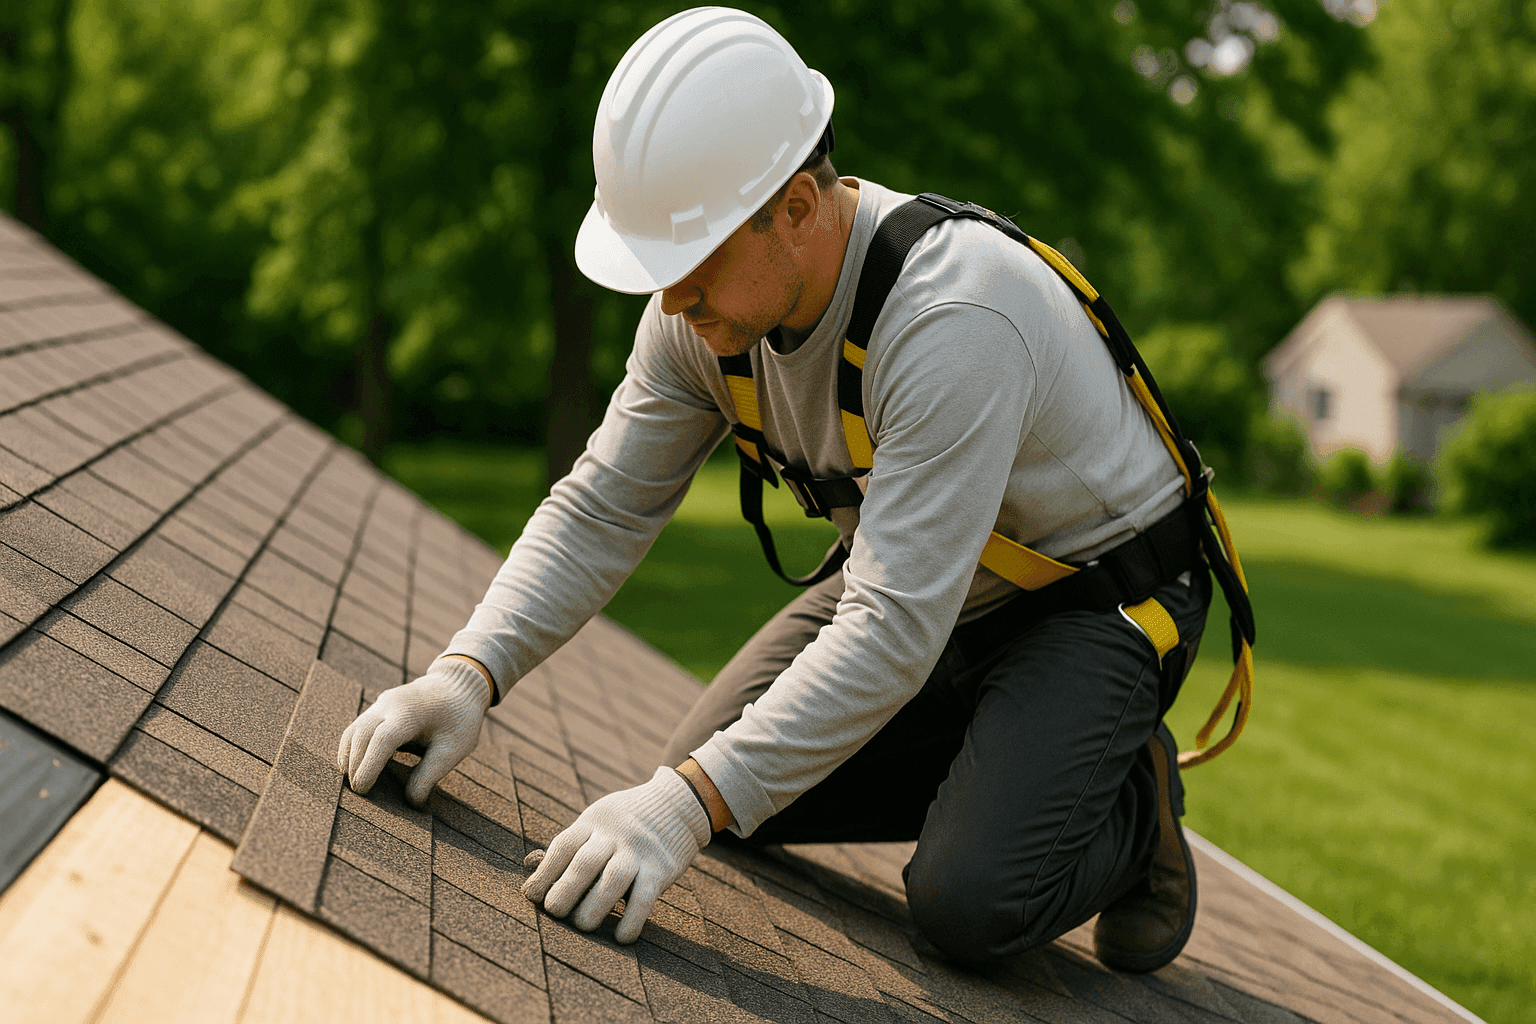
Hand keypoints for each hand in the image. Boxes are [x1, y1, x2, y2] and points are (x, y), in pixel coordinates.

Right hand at [336, 657, 492, 805]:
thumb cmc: (460, 718)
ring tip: (354, 782)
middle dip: (355, 765)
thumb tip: (411, 803)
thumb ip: (430, 775)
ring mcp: (382, 702)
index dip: (369, 767)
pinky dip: (353, 747)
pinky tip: (357, 766)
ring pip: (354, 730)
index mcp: (411, 712)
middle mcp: (390, 704)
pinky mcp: (379, 706)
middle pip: (361, 735)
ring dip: (349, 756)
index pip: (381, 740)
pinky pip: (357, 727)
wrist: (459, 683)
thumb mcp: (454, 748)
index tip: (363, 791)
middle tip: (358, 793)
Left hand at [523, 766, 710, 942]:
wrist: (677, 804)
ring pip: (614, 878)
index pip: (564, 845)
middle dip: (566, 890)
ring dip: (595, 905)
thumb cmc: (624, 823)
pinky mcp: (661, 868)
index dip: (545, 871)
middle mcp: (614, 835)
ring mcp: (639, 851)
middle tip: (554, 912)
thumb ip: (568, 847)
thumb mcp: (595, 823)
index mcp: (593, 822)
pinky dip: (633, 918)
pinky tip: (622, 936)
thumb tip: (528, 869)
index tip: (531, 896)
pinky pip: (646, 895)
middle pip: (586, 862)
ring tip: (582, 926)